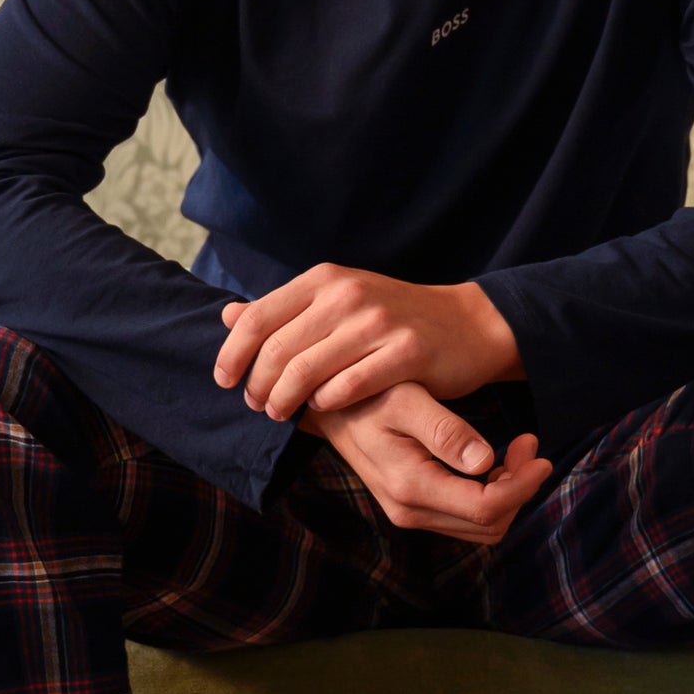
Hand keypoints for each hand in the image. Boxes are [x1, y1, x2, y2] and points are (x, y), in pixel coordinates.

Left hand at [214, 263, 522, 420]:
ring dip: (285, 400)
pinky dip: (327, 403)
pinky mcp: (407, 352)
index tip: (225, 381)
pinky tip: (322, 408)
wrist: (467, 324)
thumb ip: (284, 311)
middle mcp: (347, 295)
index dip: (232, 354)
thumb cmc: (393, 318)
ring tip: (281, 413)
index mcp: (324, 279)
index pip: (257, 318)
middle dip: (258, 385)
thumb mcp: (337, 300)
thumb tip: (226, 316)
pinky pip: (349, 386)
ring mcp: (378, 323)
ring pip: (307, 371)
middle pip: (277, 349)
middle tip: (258, 406)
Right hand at [302, 383, 551, 543]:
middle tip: (530, 443)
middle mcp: (409, 511)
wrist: (328, 407)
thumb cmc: (366, 393)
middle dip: (520, 488)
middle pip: (489, 524)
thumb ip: (445, 431)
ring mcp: (409, 513)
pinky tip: (494, 460)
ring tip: (517, 448)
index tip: (540, 452)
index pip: (485, 507)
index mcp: (411, 486)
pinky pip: (465, 516)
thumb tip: (486, 462)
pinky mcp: (412, 507)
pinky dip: (490, 493)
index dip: (523, 485)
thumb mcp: (406, 400)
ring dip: (508, 492)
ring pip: (481, 525)